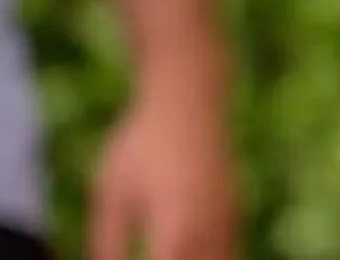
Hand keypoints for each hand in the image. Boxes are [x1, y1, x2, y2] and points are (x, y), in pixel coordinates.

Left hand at [86, 69, 236, 259]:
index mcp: (174, 233)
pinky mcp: (235, 218)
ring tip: (160, 249)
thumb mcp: (110, 193)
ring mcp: (228, 227)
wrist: (189, 97)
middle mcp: (209, 235)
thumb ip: (105, 246)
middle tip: (145, 255)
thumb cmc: (140, 143)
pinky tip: (182, 250)